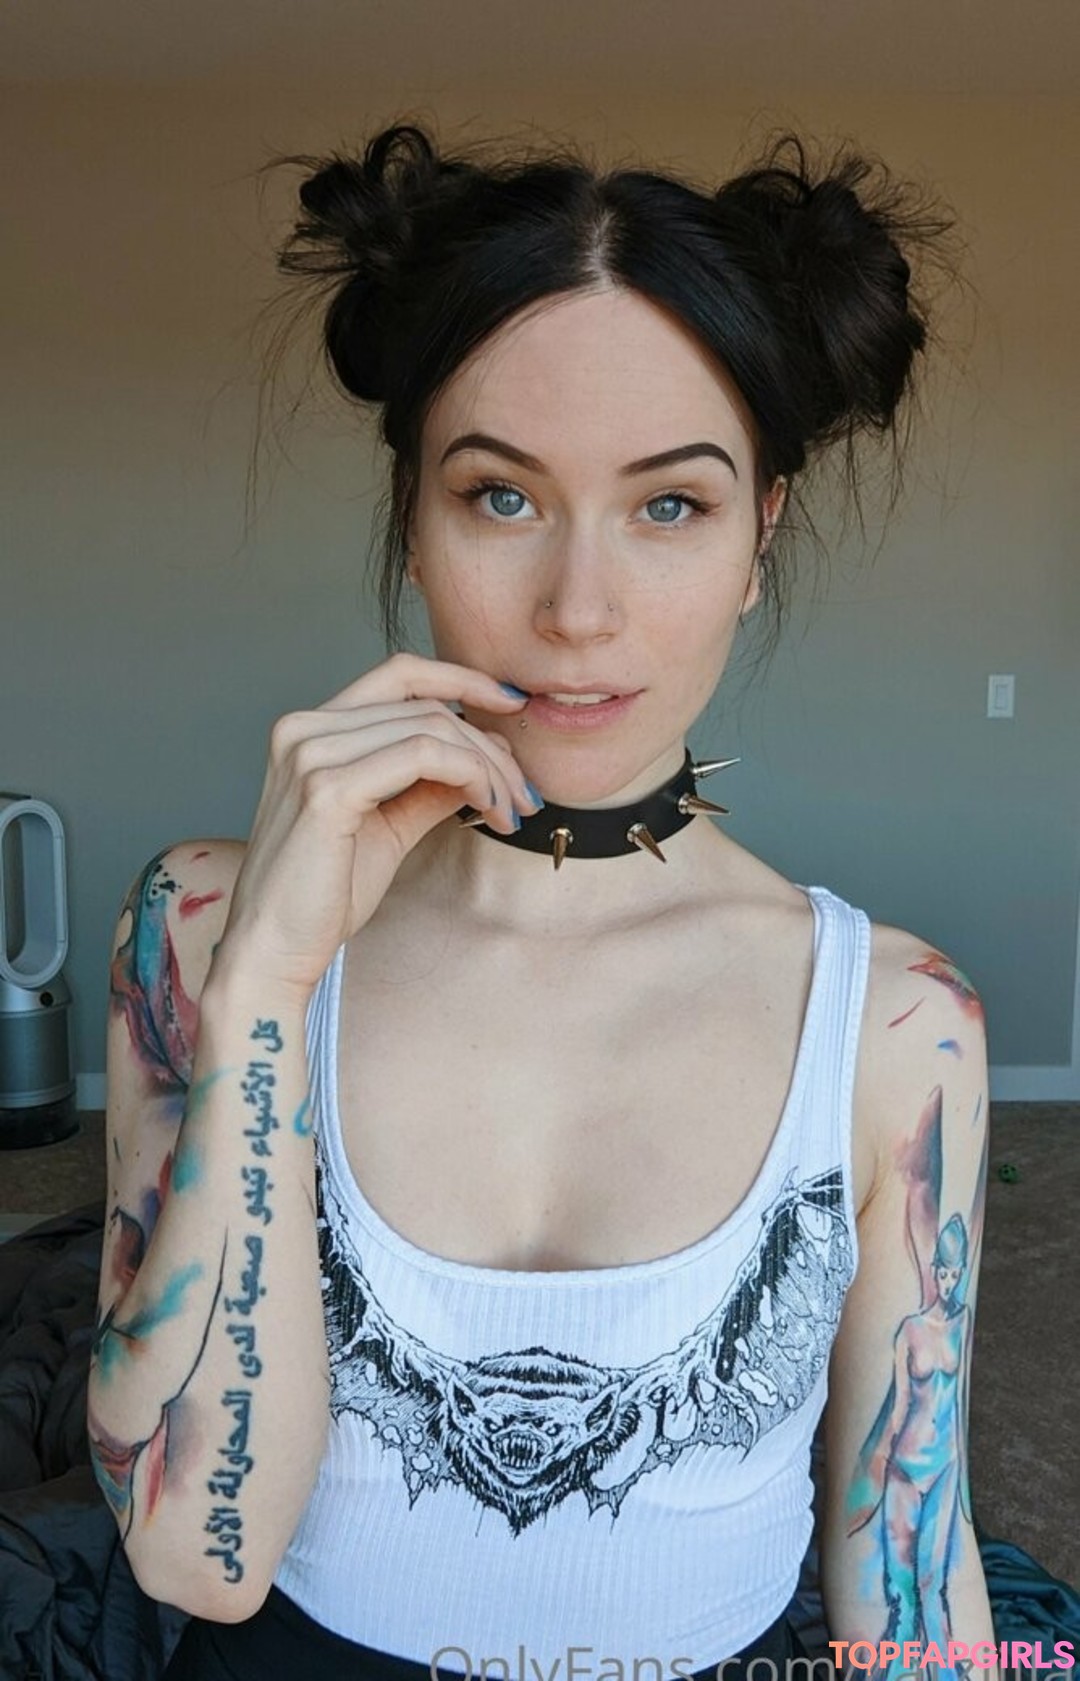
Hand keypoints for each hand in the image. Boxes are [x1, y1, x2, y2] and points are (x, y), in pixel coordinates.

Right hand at [212, 653, 535, 1002]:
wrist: (273, 949)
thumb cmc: (323, 895)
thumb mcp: (389, 826)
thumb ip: (429, 786)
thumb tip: (486, 760)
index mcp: (311, 730)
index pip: (399, 675)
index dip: (462, 679)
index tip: (511, 703)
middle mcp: (303, 729)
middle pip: (426, 706)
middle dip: (490, 746)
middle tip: (525, 793)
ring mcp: (310, 754)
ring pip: (432, 728)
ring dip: (489, 768)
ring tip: (512, 811)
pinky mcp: (327, 789)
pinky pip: (425, 757)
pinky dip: (472, 777)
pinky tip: (489, 811)